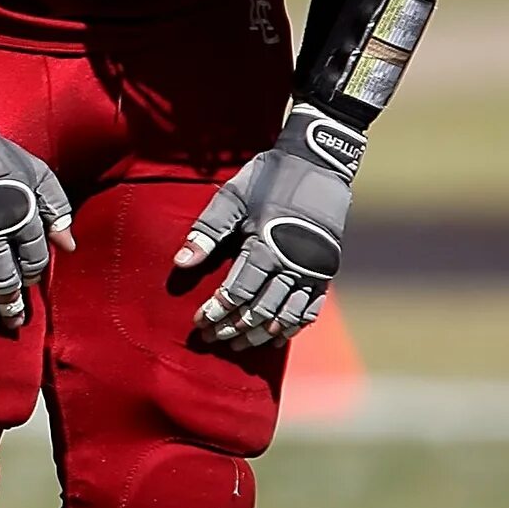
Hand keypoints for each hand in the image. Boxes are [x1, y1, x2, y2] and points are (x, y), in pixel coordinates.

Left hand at [176, 104, 357, 351]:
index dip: (218, 311)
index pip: (239, 292)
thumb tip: (180, 263)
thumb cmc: (267, 177)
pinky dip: (294, 325)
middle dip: (235, 327)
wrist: (318, 162)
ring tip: (239, 344)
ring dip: (262, 333)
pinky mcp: (328, 269)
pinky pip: (312, 308)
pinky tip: (277, 337)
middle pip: (262, 309)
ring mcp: (315, 269)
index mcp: (267, 245)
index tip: (199, 323)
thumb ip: (206, 232)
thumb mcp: (231, 197)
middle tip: (213, 338)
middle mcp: (295, 263)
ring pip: (287, 315)